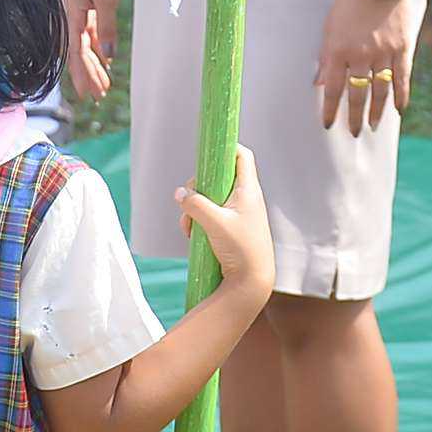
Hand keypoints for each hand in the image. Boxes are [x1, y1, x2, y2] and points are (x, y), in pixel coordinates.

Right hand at [62, 0, 124, 100]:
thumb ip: (107, 26)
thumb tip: (109, 53)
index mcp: (73, 15)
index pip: (77, 52)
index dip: (83, 74)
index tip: (89, 93)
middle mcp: (73, 16)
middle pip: (79, 52)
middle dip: (88, 75)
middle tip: (98, 97)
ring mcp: (81, 12)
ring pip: (86, 45)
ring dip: (94, 65)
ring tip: (103, 85)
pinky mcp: (90, 7)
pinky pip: (92, 34)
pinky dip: (99, 48)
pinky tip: (106, 60)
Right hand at [176, 145, 275, 299]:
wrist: (251, 284)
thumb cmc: (241, 250)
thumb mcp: (214, 224)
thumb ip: (195, 205)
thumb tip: (180, 193)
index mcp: (248, 190)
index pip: (241, 156)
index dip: (226, 147)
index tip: (207, 150)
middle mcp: (245, 199)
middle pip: (219, 176)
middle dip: (199, 186)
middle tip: (190, 199)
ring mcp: (238, 214)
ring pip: (210, 198)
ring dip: (195, 208)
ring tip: (189, 227)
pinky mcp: (230, 228)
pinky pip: (210, 215)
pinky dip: (198, 221)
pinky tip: (192, 235)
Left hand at [314, 0, 416, 135]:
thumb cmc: (350, 1)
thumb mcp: (330, 26)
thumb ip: (326, 57)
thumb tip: (319, 83)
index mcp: (339, 49)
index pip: (333, 89)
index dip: (330, 109)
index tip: (328, 125)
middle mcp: (361, 55)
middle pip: (357, 94)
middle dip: (354, 116)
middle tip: (353, 132)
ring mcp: (384, 53)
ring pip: (380, 91)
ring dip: (377, 112)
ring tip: (373, 125)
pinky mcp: (403, 48)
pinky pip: (402, 79)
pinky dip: (401, 96)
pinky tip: (398, 109)